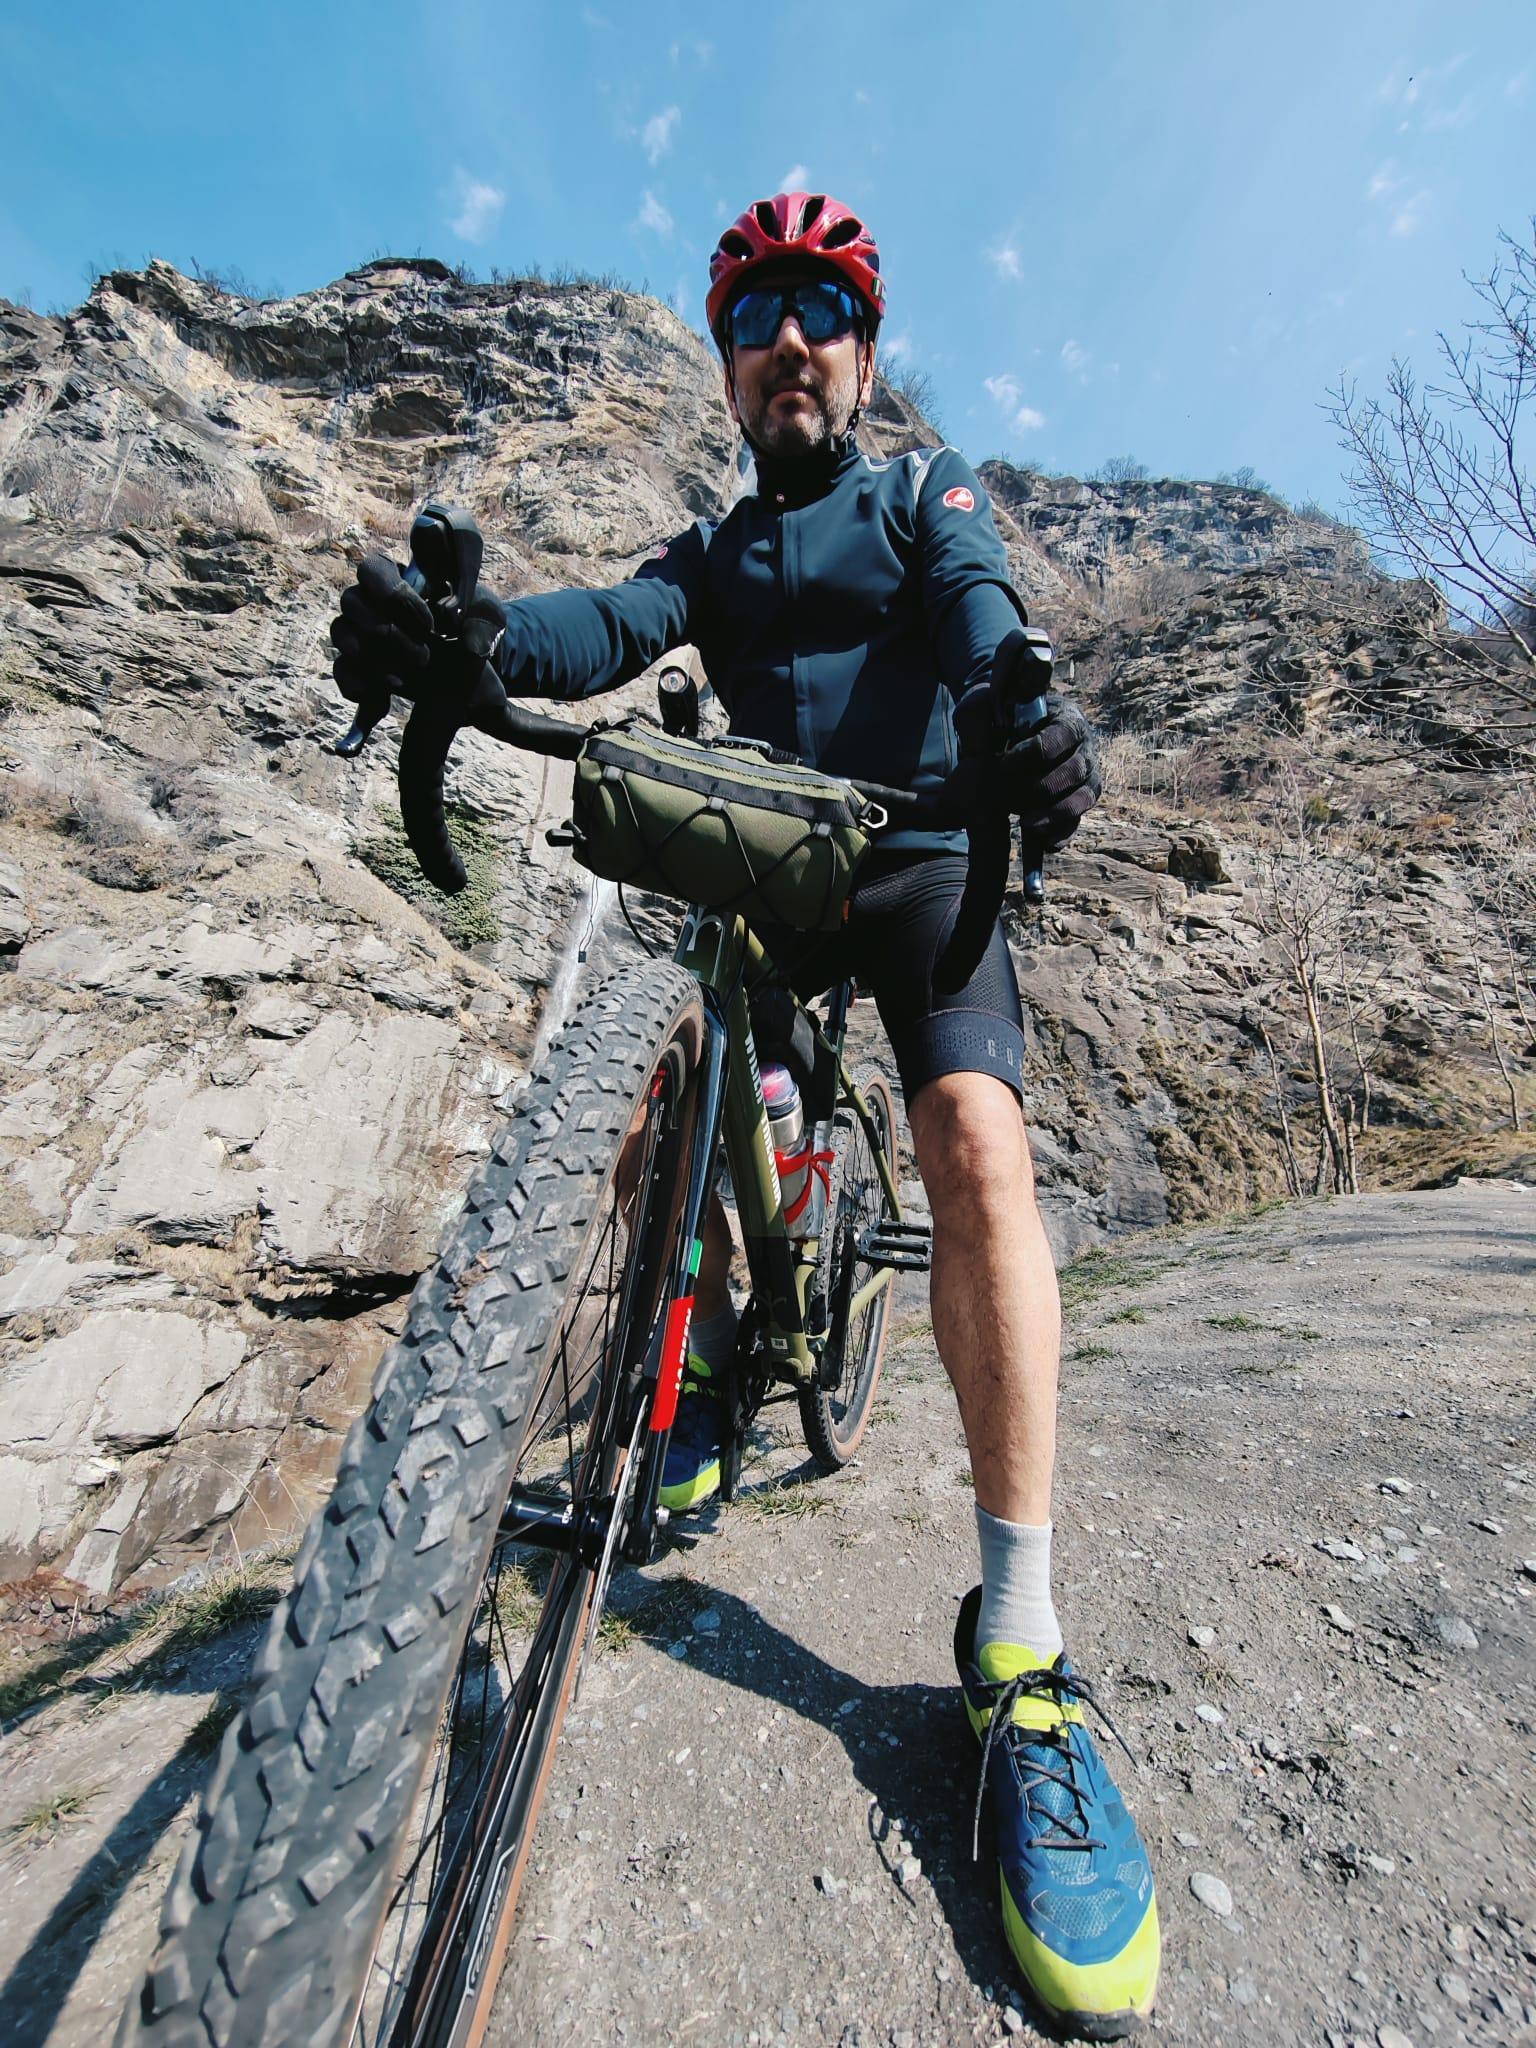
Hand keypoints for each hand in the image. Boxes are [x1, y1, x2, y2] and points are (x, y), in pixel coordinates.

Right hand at [330, 555, 511, 730]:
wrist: (472, 674)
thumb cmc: (475, 631)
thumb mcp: (488, 619)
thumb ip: (482, 620)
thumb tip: (465, 635)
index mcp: (401, 579)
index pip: (373, 568)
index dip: (394, 594)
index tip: (428, 624)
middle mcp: (372, 602)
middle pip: (351, 601)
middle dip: (385, 631)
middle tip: (423, 656)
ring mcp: (361, 633)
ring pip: (341, 633)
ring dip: (371, 657)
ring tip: (403, 679)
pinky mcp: (359, 667)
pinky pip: (341, 671)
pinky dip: (358, 685)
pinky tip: (383, 696)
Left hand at [955, 682, 1102, 848]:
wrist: (1004, 735)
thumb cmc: (996, 718)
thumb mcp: (982, 706)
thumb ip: (981, 714)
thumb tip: (989, 738)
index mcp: (1066, 717)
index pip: (1062, 735)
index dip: (1034, 752)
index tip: (1004, 765)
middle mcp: (1084, 746)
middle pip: (1074, 770)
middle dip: (1042, 786)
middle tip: (1009, 798)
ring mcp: (1086, 775)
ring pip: (1083, 797)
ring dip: (1055, 814)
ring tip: (1026, 824)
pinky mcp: (1078, 801)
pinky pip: (1077, 821)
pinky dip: (1062, 833)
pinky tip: (1044, 844)